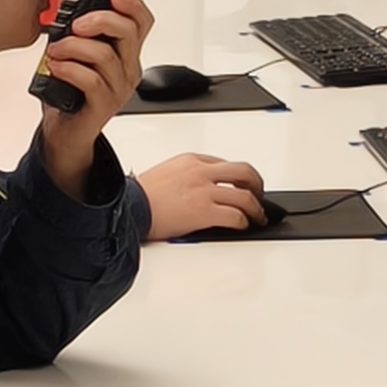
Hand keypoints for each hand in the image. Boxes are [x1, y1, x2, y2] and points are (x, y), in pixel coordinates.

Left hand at [34, 0, 153, 192]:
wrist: (66, 133)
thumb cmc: (70, 93)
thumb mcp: (71, 51)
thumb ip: (73, 25)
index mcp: (125, 53)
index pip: (142, 22)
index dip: (133, 4)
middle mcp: (127, 69)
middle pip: (129, 32)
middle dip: (100, 19)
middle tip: (75, 24)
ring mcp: (118, 88)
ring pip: (105, 55)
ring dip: (74, 46)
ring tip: (55, 51)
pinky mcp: (104, 105)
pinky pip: (91, 80)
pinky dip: (69, 68)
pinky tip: (56, 67)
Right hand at [136, 152, 266, 238]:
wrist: (128, 208)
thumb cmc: (139, 197)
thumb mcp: (165, 173)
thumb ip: (187, 175)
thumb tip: (203, 188)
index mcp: (191, 160)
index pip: (225, 164)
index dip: (238, 177)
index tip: (242, 186)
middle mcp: (201, 172)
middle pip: (243, 172)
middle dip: (256, 184)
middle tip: (259, 195)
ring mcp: (204, 191)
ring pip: (245, 195)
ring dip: (255, 208)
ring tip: (257, 215)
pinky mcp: (204, 211)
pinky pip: (235, 216)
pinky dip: (243, 222)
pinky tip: (242, 226)